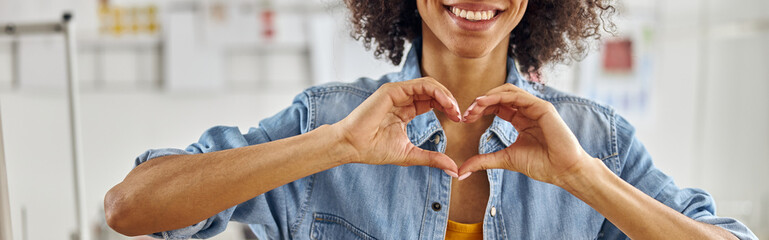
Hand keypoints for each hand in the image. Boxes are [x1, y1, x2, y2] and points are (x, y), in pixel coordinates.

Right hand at [335, 77, 462, 175]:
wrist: (353, 147)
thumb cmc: (375, 150)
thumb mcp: (411, 155)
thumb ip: (433, 159)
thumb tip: (454, 170)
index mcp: (405, 110)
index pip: (431, 101)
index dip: (447, 108)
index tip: (459, 120)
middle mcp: (401, 99)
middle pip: (433, 91)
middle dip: (450, 101)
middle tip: (460, 115)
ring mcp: (396, 93)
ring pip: (429, 85)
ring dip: (446, 95)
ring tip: (455, 110)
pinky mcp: (392, 90)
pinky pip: (420, 85)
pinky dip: (436, 92)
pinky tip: (446, 104)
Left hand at [458, 83, 593, 184]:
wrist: (563, 171)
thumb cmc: (541, 165)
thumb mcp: (505, 159)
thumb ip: (483, 161)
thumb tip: (461, 171)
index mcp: (521, 120)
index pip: (498, 106)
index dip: (480, 109)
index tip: (465, 119)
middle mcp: (528, 110)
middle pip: (500, 96)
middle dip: (481, 102)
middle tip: (467, 113)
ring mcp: (536, 107)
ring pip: (507, 92)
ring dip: (487, 97)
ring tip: (473, 107)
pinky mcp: (542, 107)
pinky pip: (517, 96)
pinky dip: (499, 96)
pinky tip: (484, 103)